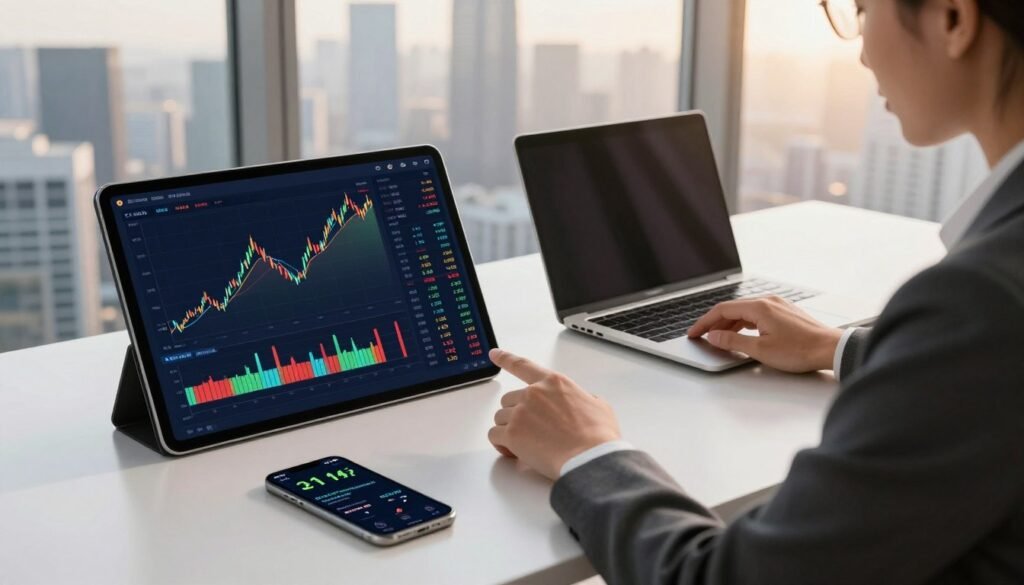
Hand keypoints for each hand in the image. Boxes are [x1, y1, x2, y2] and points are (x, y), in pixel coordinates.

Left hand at [487, 348, 621, 479]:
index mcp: (554, 383)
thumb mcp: (599, 406)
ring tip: (528, 444)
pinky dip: (502, 445)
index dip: (506, 358)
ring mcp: (521, 412)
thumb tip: (583, 402)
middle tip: (531, 431)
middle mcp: (534, 393)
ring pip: (500, 418)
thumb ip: (583, 398)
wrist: (591, 459)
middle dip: (517, 415)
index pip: (523, 366)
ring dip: (509, 430)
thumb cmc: (598, 437)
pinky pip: (494, 435)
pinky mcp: (512, 433)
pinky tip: (515, 452)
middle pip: (509, 399)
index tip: (494, 354)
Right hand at [687, 296, 842, 372]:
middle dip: (714, 322)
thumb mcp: (760, 350)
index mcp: (759, 307)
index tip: (694, 332)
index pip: (722, 309)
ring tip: (718, 336)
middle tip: (701, 335)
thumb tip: (715, 336)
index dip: (705, 322)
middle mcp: (768, 301)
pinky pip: (757, 314)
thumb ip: (733, 341)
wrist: (830, 349)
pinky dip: (744, 323)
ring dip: (729, 323)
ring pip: (745, 311)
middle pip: (732, 308)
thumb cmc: (800, 350)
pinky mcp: (785, 312)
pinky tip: (741, 333)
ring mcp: (778, 305)